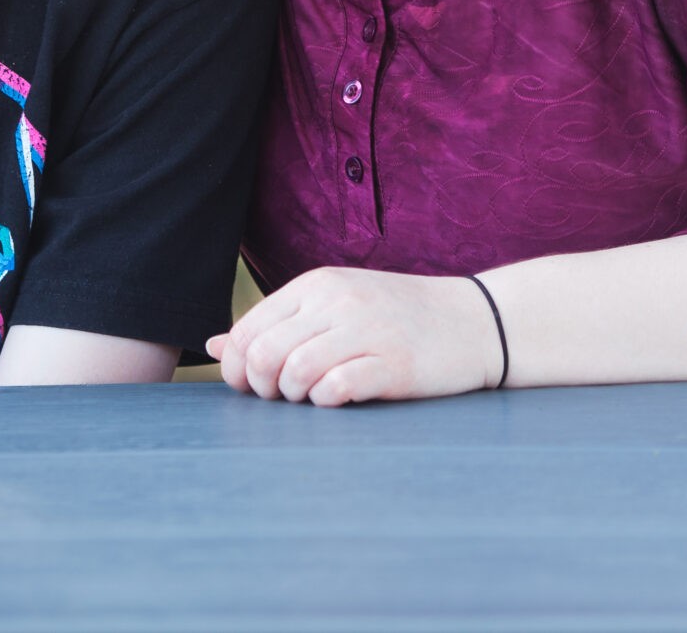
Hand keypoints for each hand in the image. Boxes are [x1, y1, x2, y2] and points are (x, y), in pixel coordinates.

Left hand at [204, 267, 501, 406]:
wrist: (474, 321)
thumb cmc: (395, 318)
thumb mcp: (332, 307)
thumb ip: (274, 325)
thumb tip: (212, 345)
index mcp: (315, 286)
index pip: (247, 331)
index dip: (235, 368)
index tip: (251, 387)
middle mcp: (336, 302)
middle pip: (263, 355)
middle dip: (260, 389)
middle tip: (282, 398)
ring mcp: (366, 331)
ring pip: (294, 373)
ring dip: (294, 397)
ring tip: (313, 397)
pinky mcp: (394, 363)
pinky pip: (337, 388)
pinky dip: (328, 401)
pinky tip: (339, 398)